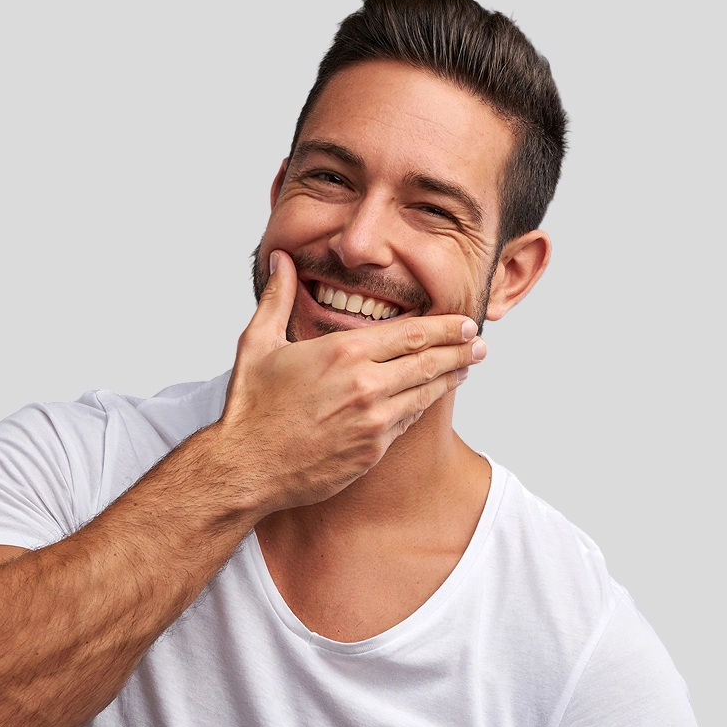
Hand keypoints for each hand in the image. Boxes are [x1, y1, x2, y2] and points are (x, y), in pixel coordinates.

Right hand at [217, 250, 486, 511]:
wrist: (247, 468)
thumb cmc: (250, 407)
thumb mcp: (257, 343)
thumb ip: (278, 297)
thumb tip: (281, 258)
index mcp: (344, 353)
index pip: (412, 333)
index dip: (445, 327)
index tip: (465, 322)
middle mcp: (366, 385)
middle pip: (429, 362)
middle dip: (460, 350)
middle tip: (480, 343)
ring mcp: (373, 421)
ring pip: (425, 394)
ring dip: (451, 378)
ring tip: (467, 367)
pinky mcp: (372, 451)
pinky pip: (407, 423)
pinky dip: (422, 407)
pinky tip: (430, 399)